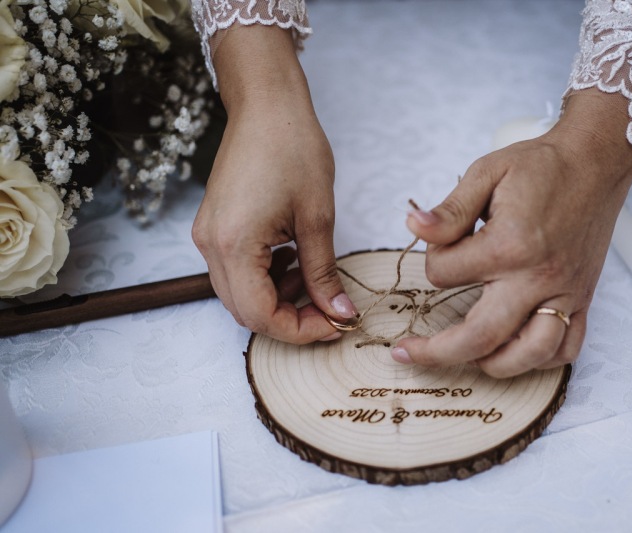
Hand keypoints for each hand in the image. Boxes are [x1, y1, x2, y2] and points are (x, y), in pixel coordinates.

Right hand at [192, 25, 356, 342]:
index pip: (260, 316)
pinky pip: (236, 272)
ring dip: (277, 300)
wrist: (266, 105)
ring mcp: (207, 237)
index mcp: (234, 245)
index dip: (299, 330)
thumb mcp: (317, 217)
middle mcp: (210, 246)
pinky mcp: (213, 228)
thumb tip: (338, 313)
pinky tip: (293, 263)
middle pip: (245, 312)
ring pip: (239, 295)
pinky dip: (265, 280)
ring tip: (313, 281)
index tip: (335, 325)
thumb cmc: (294, 148)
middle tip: (329, 312)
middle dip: (289, 320)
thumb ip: (323, 273)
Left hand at [392, 90, 631, 376]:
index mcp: (508, 246)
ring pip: (528, 356)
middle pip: (480, 337)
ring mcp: (564, 293)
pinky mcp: (583, 299)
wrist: (595, 162)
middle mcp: (538, 278)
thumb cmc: (541, 166)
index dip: (431, 262)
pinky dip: (541, 360)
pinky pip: (567, 349)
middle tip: (407, 354)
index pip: (444, 276)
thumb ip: (449, 209)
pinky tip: (516, 350)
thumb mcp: (487, 173)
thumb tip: (413, 227)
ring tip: (466, 357)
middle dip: (436, 353)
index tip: (439, 246)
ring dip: (491, 364)